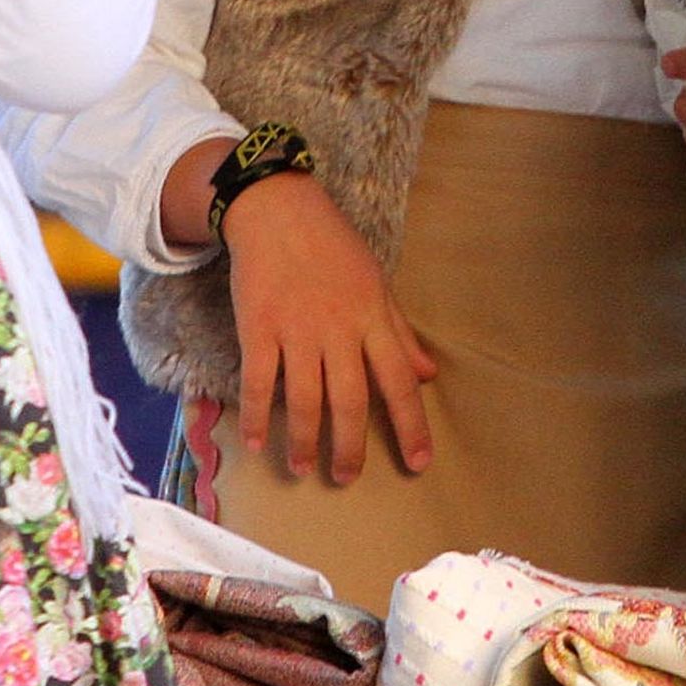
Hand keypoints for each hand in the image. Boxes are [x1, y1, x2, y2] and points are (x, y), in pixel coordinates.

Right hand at [219, 173, 436, 484]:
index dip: (411, 426)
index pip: (399, 381)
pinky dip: (256, 415)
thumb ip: (400, 331)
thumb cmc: (331, 245)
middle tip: (346, 478)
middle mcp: (338, 328)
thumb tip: (428, 375)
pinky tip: (257, 443)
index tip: (418, 463)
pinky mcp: (258, 326)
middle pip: (351, 401)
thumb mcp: (376, 281)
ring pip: (305, 399)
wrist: (276, 208)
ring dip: (304, 440)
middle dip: (350, 447)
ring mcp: (296, 329)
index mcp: (372, 317)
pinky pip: (258, 381)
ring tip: (303, 468)